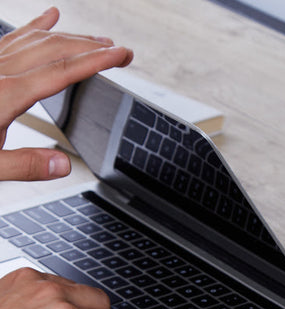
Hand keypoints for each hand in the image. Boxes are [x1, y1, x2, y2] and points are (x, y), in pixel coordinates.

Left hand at [0, 6, 132, 180]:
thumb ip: (24, 165)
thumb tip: (64, 165)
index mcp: (4, 96)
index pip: (61, 72)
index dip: (95, 62)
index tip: (121, 56)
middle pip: (53, 49)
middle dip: (91, 46)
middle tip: (121, 49)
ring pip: (35, 39)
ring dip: (69, 36)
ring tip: (97, 38)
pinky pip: (11, 37)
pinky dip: (33, 26)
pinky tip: (48, 15)